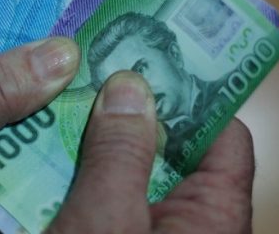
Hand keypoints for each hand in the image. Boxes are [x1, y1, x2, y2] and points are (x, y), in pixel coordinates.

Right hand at [47, 71, 253, 233]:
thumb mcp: (106, 218)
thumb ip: (119, 151)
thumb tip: (129, 84)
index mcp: (217, 214)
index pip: (224, 134)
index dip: (190, 95)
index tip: (148, 62)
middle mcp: (197, 222)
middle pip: (175, 151)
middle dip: (132, 116)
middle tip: (93, 81)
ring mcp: (162, 232)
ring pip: (139, 175)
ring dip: (104, 149)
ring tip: (65, 113)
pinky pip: (117, 202)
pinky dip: (92, 182)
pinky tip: (54, 162)